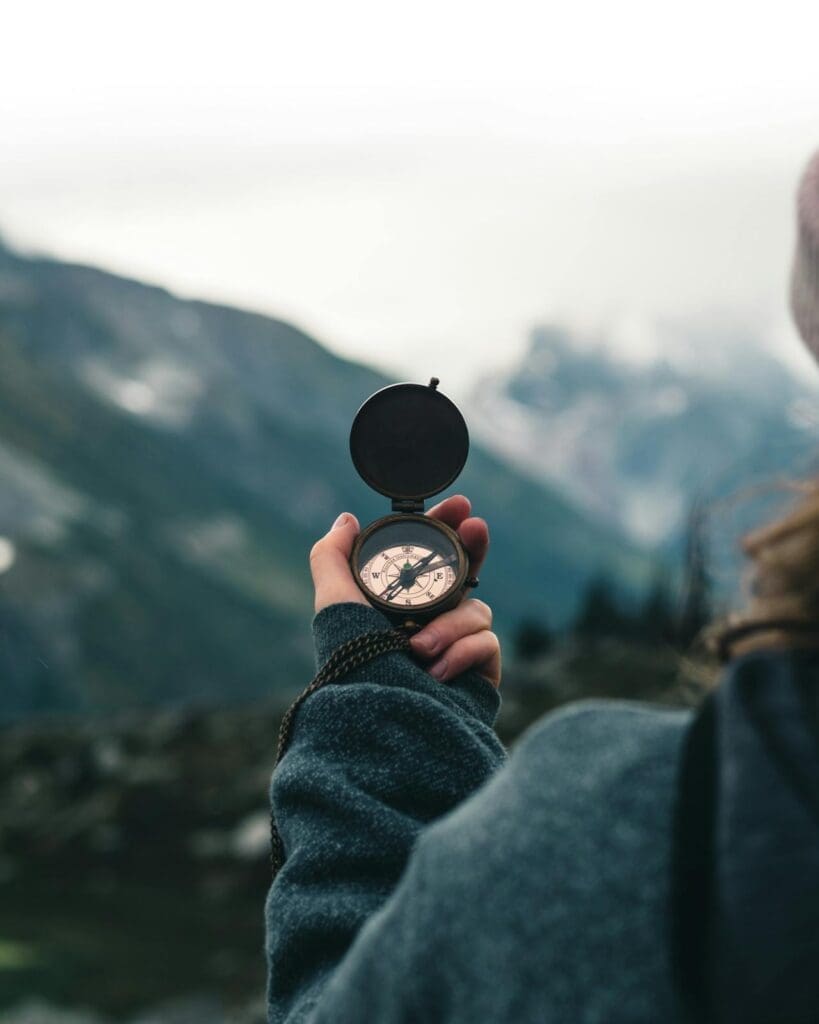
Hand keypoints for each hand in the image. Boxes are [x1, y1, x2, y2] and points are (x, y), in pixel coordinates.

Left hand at [308, 495, 500, 688]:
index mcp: (399, 606)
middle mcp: (429, 624)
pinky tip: (437, 672)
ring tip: (419, 649)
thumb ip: (332, 556)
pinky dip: (461, 652)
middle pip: (465, 574)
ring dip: (449, 624)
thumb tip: (346, 519)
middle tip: (476, 526)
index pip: (429, 558)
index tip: (458, 504)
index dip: (446, 528)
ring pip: (475, 609)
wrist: (382, 721)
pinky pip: (487, 642)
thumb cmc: (354, 665)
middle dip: (473, 547)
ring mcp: (456, 648)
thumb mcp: (333, 604)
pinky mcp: (479, 673)